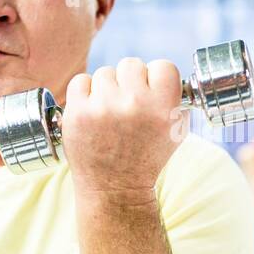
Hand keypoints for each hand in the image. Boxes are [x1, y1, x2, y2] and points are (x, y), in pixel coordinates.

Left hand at [62, 58, 188, 200]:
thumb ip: (173, 99)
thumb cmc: (146, 157)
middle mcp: (135, 104)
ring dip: (106, 89)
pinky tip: (92, 112)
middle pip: (131, 65)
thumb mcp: (175, 132)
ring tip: (109, 114)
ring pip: (105, 73)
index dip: (155, 78)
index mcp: (163, 107)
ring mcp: (104, 107)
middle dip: (129, 82)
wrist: (116, 189)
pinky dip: (85, 93)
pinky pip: (81, 81)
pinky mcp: (77, 113)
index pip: (163, 66)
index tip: (150, 91)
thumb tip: (161, 73)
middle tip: (127, 105)